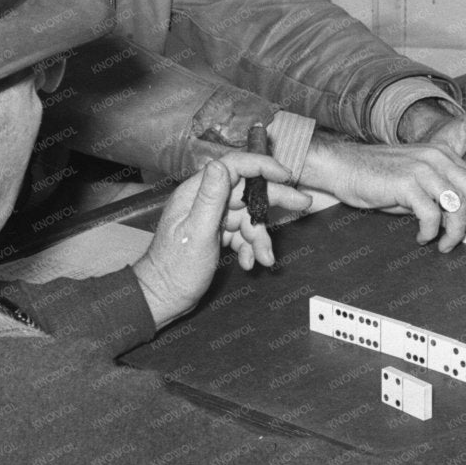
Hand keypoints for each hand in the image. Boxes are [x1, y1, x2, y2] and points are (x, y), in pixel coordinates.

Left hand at [133, 155, 302, 327]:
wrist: (162, 299)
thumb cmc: (175, 269)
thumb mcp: (196, 233)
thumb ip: (209, 198)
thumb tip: (221, 165)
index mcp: (196, 193)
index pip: (233, 167)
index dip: (261, 167)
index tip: (286, 175)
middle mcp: (204, 201)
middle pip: (246, 191)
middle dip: (274, 200)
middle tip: (303, 203)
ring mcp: (211, 219)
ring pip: (247, 217)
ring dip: (260, 237)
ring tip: (266, 258)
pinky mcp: (216, 235)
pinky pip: (241, 234)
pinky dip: (249, 248)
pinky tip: (250, 264)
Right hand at [302, 133, 465, 252]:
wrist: (344, 166)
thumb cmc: (378, 177)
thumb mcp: (416, 184)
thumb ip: (440, 197)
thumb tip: (463, 223)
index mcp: (444, 156)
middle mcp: (438, 158)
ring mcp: (423, 168)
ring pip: (457, 205)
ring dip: (454, 233)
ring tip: (443, 245)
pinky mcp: (407, 182)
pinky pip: (431, 214)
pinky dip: (430, 231)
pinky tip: (422, 237)